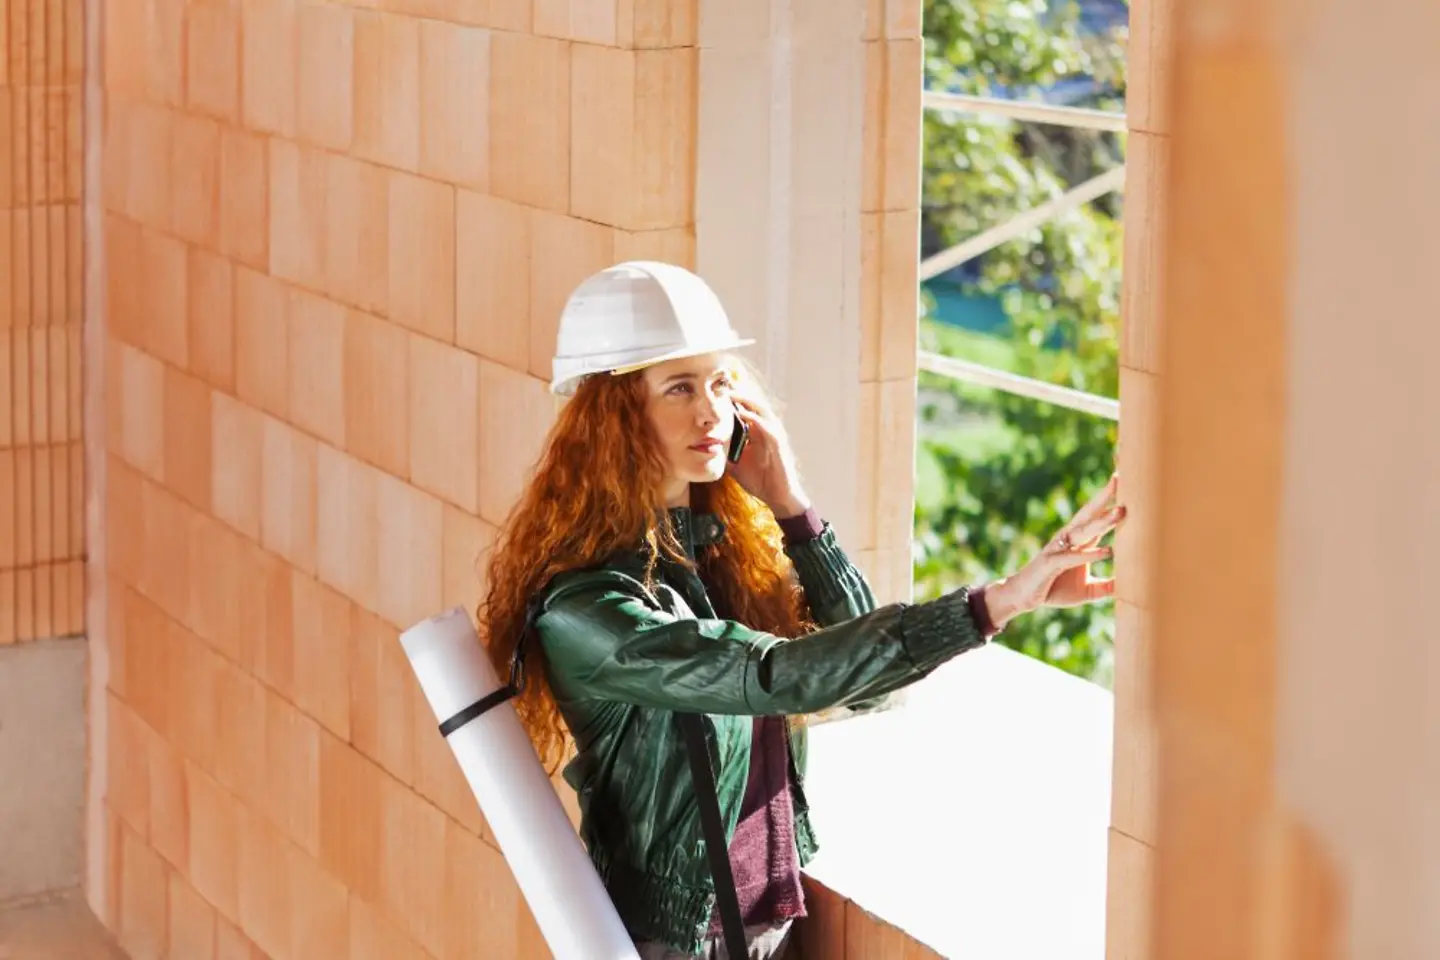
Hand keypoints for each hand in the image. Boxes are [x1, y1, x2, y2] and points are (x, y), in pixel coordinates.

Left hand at [725, 395, 810, 517]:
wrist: (778, 497)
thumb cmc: (759, 480)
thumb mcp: (734, 463)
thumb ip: (723, 451)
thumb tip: (704, 447)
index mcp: (757, 431)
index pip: (744, 408)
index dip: (731, 398)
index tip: (713, 390)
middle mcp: (767, 428)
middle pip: (752, 403)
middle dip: (737, 392)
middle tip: (720, 383)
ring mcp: (774, 434)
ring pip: (760, 409)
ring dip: (745, 399)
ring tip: (729, 392)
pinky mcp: (778, 443)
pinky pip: (765, 426)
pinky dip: (753, 418)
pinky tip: (740, 412)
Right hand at [984, 473, 1124, 627]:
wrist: (1023, 596)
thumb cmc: (1055, 588)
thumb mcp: (1088, 590)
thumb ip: (1107, 587)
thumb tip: (1131, 590)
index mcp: (1080, 541)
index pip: (1098, 517)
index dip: (1110, 501)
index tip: (1125, 482)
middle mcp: (1069, 539)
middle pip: (1090, 514)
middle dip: (1105, 497)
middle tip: (1120, 479)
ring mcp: (1059, 549)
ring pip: (1083, 531)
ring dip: (1102, 521)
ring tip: (1120, 511)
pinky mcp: (1051, 563)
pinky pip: (1073, 557)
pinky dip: (1090, 554)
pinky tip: (1108, 552)